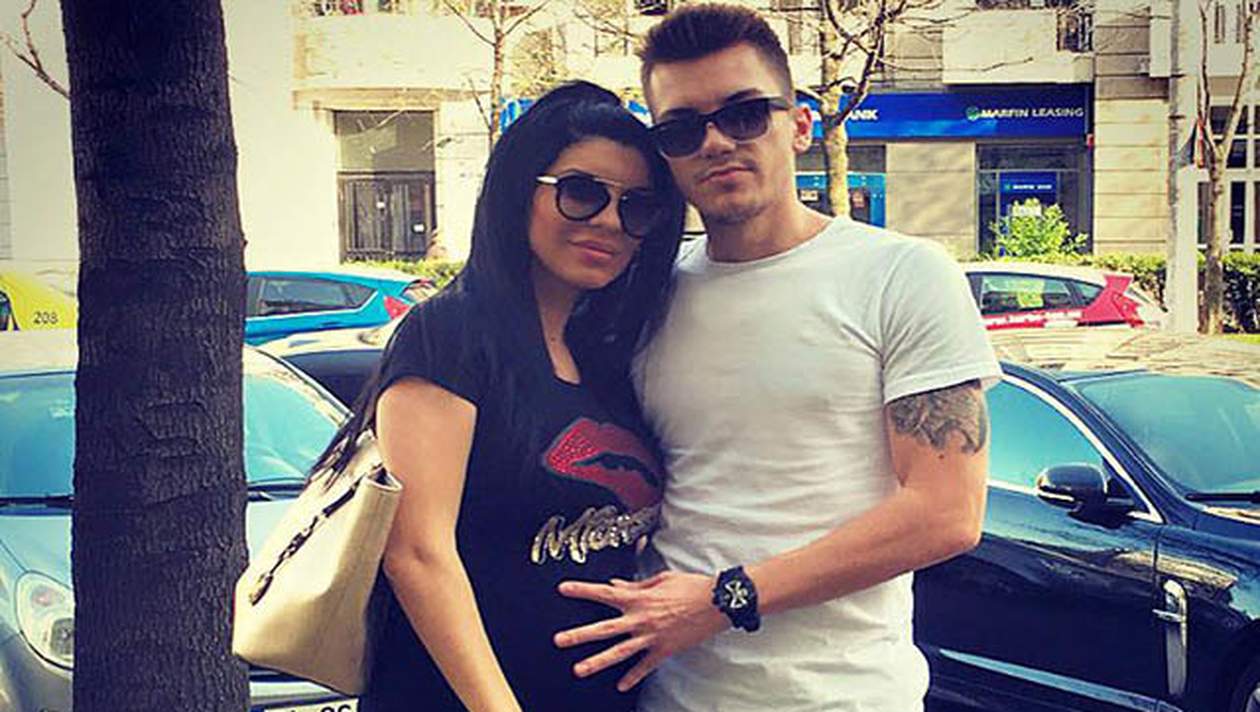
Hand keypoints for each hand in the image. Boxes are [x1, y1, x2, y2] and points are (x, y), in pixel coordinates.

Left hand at [553, 571, 728, 691]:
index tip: (563, 589)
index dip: (583, 590)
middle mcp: (641, 619)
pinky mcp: (664, 650)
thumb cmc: (690, 586)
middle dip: (579, 634)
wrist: (717, 602)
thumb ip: (636, 584)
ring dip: (597, 662)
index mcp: (639, 598)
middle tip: (559, 640)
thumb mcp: (661, 579)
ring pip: (619, 652)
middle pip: (604, 629)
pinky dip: (632, 677)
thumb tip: (616, 584)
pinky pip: (644, 666)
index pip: (605, 593)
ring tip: (578, 669)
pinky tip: (621, 686)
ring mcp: (652, 637)